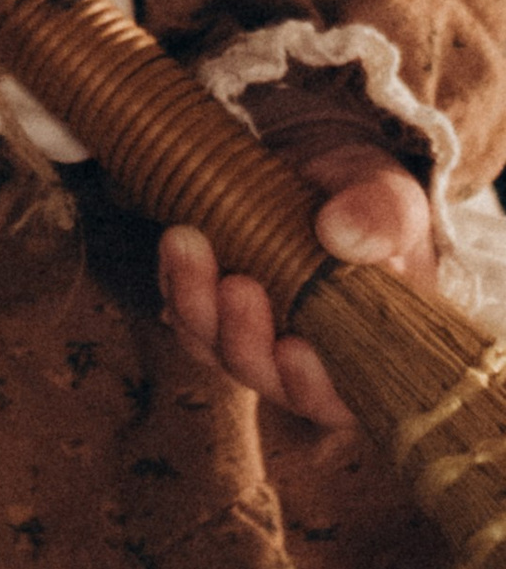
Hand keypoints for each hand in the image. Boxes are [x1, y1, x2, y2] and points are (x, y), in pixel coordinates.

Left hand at [159, 89, 438, 429]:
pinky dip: (176, 282)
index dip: (315, 390)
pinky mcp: (215, 307)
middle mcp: (308, 362)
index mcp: (368, 356)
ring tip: (189, 243)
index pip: (342, 403)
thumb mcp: (392, 197)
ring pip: (216, 349)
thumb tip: (340, 234)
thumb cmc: (367, 195)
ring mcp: (257, 337)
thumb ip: (381, 217)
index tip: (293, 350)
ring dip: (197, 305)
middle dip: (246, 341)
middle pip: (268, 381)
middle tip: (238, 286)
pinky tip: (175, 245)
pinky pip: (184, 312)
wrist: (315, 165)